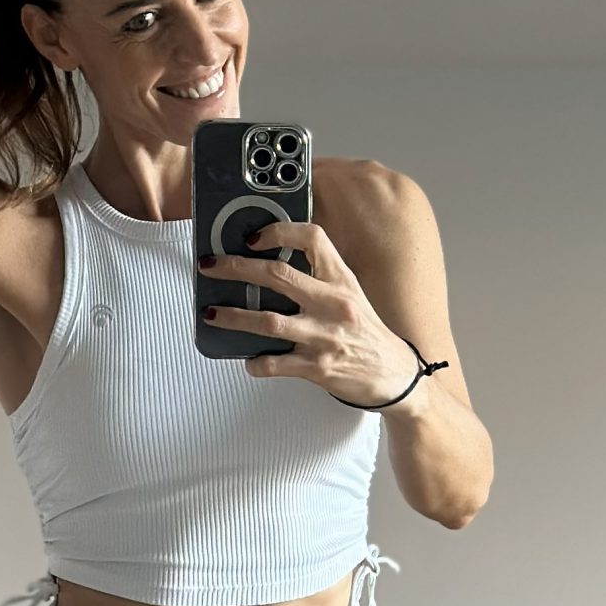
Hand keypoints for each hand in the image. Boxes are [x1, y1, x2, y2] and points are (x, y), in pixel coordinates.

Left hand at [199, 220, 417, 406]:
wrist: (394, 374)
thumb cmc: (365, 332)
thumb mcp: (349, 294)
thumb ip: (317, 279)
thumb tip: (269, 267)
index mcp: (341, 280)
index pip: (312, 238)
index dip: (279, 232)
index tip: (252, 237)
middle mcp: (332, 304)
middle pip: (277, 275)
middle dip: (236, 267)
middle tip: (211, 266)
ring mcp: (324, 337)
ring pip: (268, 321)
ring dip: (233, 316)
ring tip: (211, 313)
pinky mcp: (318, 368)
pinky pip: (275, 364)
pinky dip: (256, 363)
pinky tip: (248, 361)